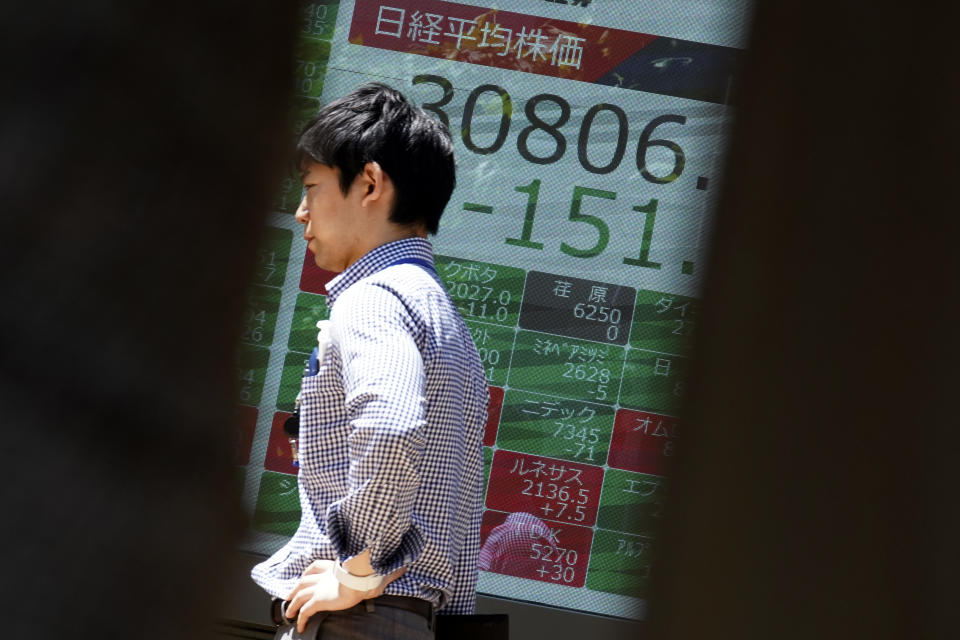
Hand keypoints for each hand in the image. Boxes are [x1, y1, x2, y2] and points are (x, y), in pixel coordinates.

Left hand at [284, 560, 405, 632]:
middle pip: (302, 581)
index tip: (304, 576)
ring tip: (288, 612)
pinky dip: (300, 619)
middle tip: (289, 594)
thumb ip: (385, 570)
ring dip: (292, 604)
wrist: (359, 578)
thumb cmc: (366, 573)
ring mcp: (318, 588)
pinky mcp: (317, 600)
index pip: (315, 567)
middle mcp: (322, 576)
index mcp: (332, 567)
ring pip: (298, 596)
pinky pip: (304, 611)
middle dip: (295, 587)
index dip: (308, 572)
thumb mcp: (373, 570)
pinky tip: (299, 626)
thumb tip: (403, 567)